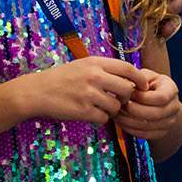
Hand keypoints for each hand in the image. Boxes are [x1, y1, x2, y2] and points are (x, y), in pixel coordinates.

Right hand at [19, 56, 139, 123]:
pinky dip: (101, 118)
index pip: (128, 68)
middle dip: (127, 98)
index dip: (140, 78)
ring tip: (101, 107)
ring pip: (116, 106)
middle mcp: (95, 76)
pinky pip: (104, 118)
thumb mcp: (83, 65)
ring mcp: (89, 94)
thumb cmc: (61, 78)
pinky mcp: (83, 111)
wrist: (37, 91)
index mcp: (96, 62)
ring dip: (112, 110)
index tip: (144, 86)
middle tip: (120, 100)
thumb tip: (127, 78)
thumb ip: (103, 69)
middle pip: (127, 89)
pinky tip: (91, 113)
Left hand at [113, 68, 181, 140]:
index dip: (143, 97)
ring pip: (147, 126)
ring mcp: (169, 122)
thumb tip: (127, 87)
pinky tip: (120, 121)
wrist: (161, 102)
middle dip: (134, 110)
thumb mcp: (147, 76)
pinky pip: (144, 134)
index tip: (129, 93)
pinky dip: (130, 129)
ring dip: (129, 120)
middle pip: (155, 114)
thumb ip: (140, 78)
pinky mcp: (161, 133)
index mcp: (172, 90)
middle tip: (119, 104)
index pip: (161, 98)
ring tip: (116, 113)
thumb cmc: (151, 85)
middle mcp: (174, 108)